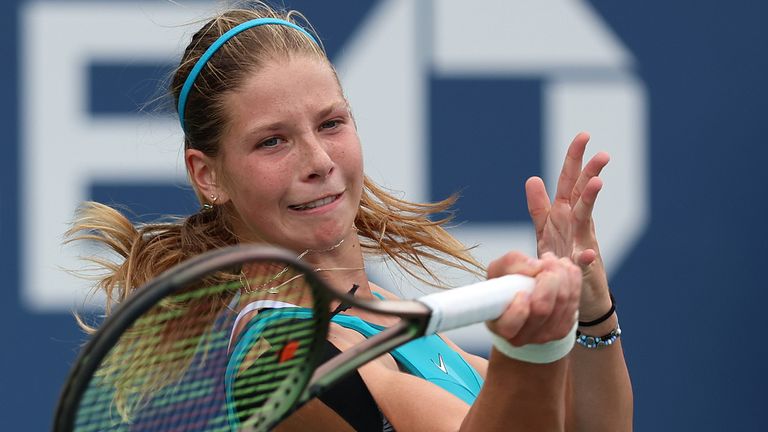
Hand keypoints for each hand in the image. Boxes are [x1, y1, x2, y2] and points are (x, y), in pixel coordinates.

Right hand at [486, 252, 580, 346]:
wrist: (522, 296)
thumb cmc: (506, 286)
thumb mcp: (499, 270)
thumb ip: (512, 263)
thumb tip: (537, 266)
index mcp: (501, 326)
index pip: (510, 325)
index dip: (519, 307)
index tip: (521, 291)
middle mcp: (523, 336)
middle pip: (542, 309)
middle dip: (548, 278)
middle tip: (544, 261)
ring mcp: (546, 334)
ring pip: (563, 302)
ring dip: (562, 274)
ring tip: (552, 260)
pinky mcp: (564, 327)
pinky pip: (575, 300)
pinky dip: (572, 279)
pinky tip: (563, 269)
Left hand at [525, 132, 611, 319]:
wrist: (576, 294)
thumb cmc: (561, 259)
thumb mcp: (546, 230)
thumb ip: (539, 206)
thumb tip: (532, 178)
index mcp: (564, 213)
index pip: (568, 181)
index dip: (573, 159)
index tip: (583, 136)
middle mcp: (575, 223)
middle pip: (581, 193)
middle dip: (590, 172)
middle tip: (601, 153)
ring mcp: (581, 243)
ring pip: (586, 218)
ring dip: (590, 199)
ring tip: (597, 183)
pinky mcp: (581, 267)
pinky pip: (583, 262)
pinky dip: (585, 258)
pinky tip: (586, 254)